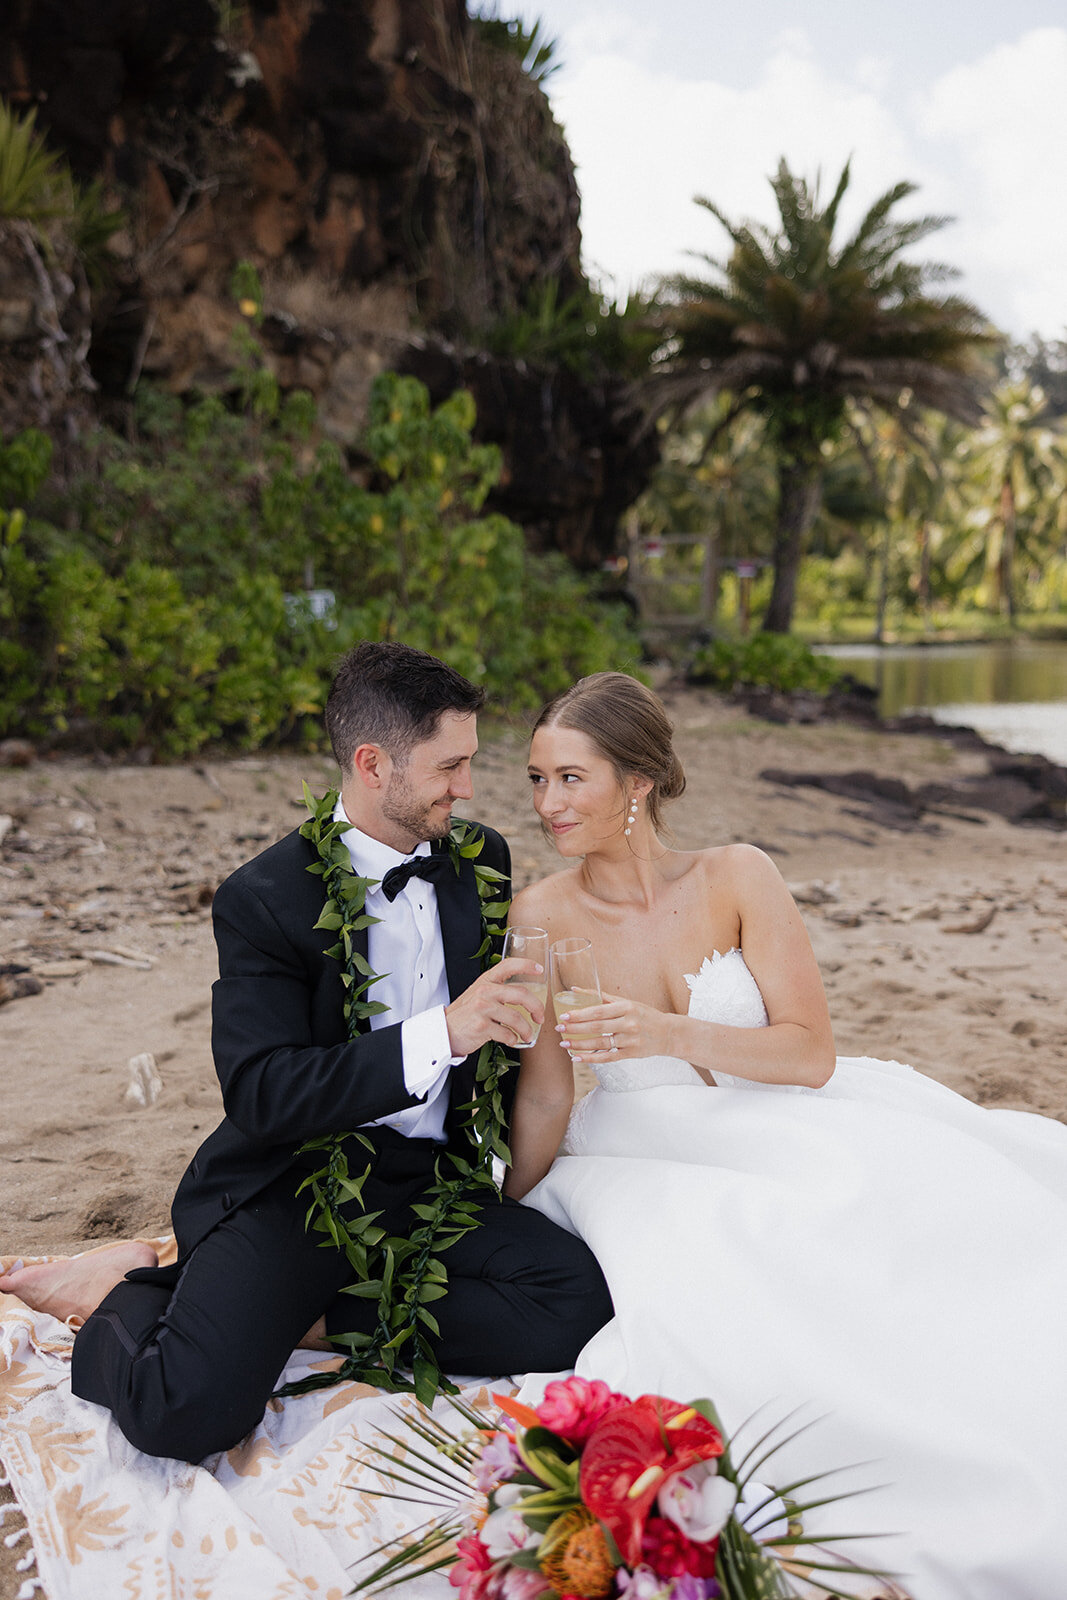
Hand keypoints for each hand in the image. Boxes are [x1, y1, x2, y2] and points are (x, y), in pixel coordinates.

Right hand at [445, 957, 545, 1055]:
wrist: (444, 1031)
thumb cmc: (465, 1015)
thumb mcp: (478, 996)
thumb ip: (497, 992)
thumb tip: (525, 999)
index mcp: (486, 981)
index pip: (507, 965)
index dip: (525, 965)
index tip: (539, 970)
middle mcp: (484, 991)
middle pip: (521, 994)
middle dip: (536, 1007)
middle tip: (540, 1017)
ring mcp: (482, 1008)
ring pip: (516, 1018)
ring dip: (526, 1029)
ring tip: (527, 1035)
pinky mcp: (481, 1026)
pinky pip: (506, 1034)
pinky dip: (513, 1039)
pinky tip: (512, 1040)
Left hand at [555, 992, 672, 1063]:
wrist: (669, 1034)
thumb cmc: (645, 1015)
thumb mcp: (628, 1002)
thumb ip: (602, 997)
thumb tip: (576, 989)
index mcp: (627, 1007)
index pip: (599, 1011)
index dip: (581, 1014)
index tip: (565, 1016)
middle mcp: (629, 1024)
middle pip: (597, 1027)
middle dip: (576, 1029)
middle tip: (559, 1029)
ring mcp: (630, 1041)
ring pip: (601, 1044)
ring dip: (580, 1045)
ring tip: (564, 1044)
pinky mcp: (631, 1054)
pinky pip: (608, 1057)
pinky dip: (591, 1058)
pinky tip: (577, 1058)